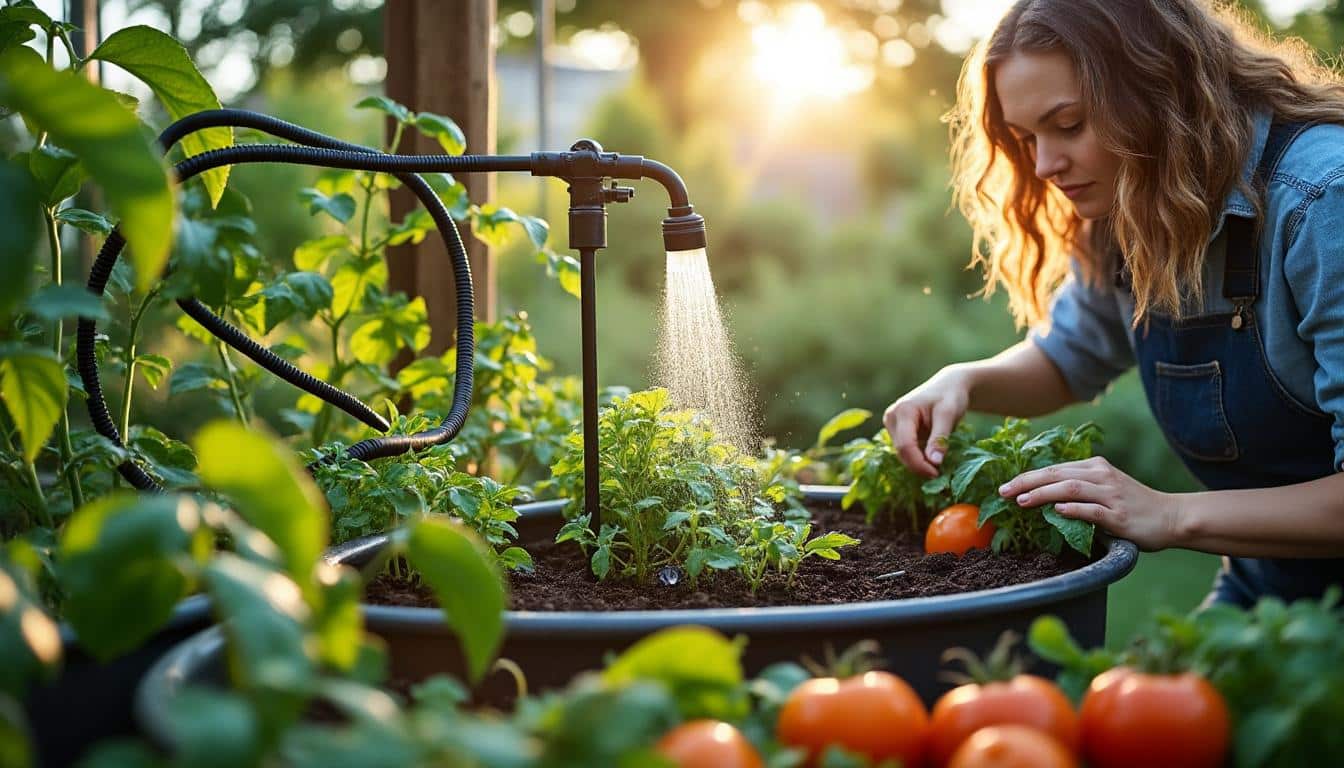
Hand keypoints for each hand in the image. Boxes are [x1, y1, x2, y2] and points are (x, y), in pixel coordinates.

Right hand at [884, 366, 970, 477]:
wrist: (948, 386)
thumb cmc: (950, 396)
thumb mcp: (948, 415)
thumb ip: (940, 438)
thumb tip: (934, 463)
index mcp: (902, 411)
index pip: (905, 446)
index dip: (919, 464)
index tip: (936, 474)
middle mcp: (892, 418)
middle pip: (901, 451)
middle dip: (919, 465)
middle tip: (939, 473)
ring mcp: (892, 424)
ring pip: (902, 453)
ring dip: (919, 462)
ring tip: (938, 463)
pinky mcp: (897, 430)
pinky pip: (905, 449)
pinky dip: (918, 456)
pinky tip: (932, 455)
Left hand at [997, 456, 1180, 550]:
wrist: (1171, 516)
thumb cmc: (1133, 505)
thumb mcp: (1105, 488)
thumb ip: (1079, 488)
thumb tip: (1043, 496)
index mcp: (1095, 467)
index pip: (1053, 469)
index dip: (1027, 477)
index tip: (1005, 486)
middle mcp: (1102, 476)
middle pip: (1056, 474)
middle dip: (1026, 482)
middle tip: (1002, 492)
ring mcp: (1111, 495)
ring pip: (1070, 489)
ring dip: (1043, 494)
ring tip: (1021, 501)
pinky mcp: (1119, 515)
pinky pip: (1092, 510)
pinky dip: (1073, 509)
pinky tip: (1056, 512)